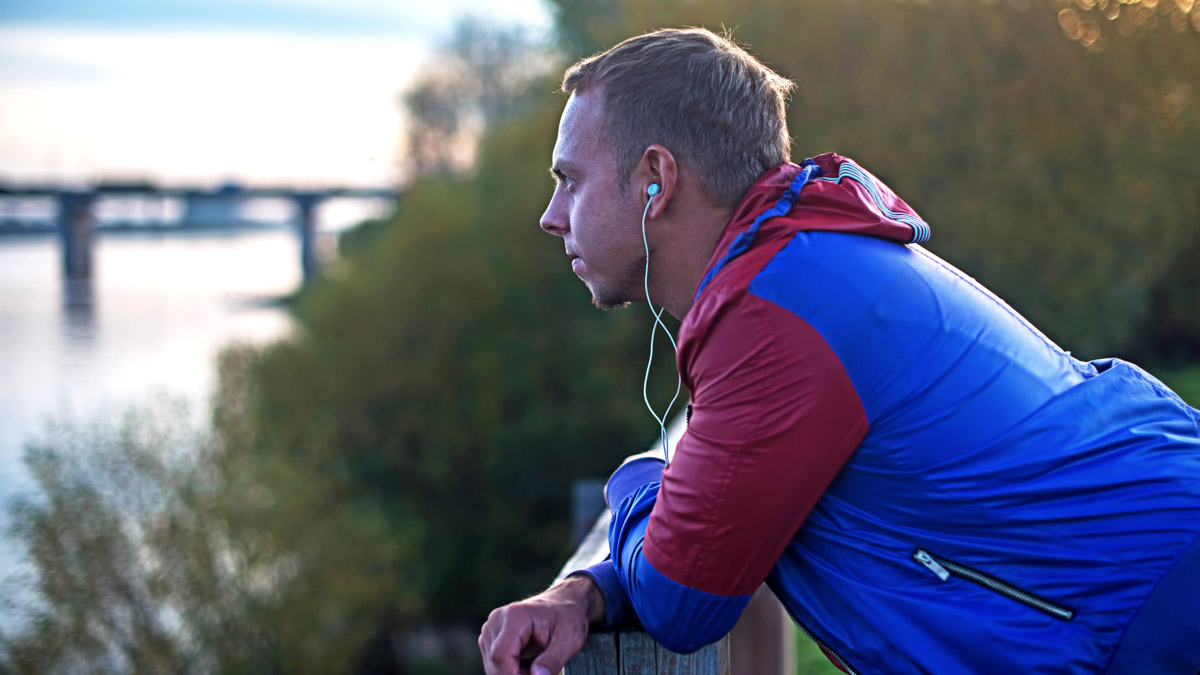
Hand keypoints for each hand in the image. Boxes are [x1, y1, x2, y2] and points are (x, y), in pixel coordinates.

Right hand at [478, 575, 604, 674]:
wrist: (564, 603)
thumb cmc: (568, 618)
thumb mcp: (568, 640)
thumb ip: (552, 661)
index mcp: (515, 616)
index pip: (500, 655)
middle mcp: (497, 620)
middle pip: (495, 663)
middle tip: (541, 673)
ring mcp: (491, 628)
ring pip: (493, 666)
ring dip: (514, 673)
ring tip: (537, 667)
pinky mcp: (491, 637)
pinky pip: (495, 663)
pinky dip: (511, 670)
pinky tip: (529, 665)